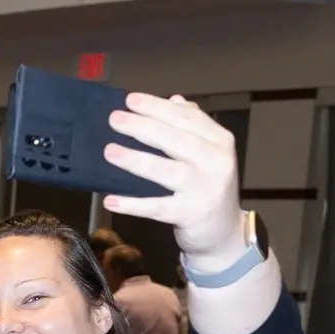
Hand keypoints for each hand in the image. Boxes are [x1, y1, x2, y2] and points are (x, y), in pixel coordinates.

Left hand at [101, 93, 245, 270]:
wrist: (224, 232)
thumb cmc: (209, 187)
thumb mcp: (209, 154)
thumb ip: (193, 126)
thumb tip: (174, 100)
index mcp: (220, 141)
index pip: (187, 118)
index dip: (158, 107)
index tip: (130, 100)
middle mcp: (216, 162)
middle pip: (175, 140)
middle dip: (142, 127)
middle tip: (115, 119)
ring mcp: (204, 189)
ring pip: (165, 170)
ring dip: (135, 160)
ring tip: (110, 151)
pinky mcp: (190, 214)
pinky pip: (156, 207)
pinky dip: (133, 204)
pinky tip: (111, 199)